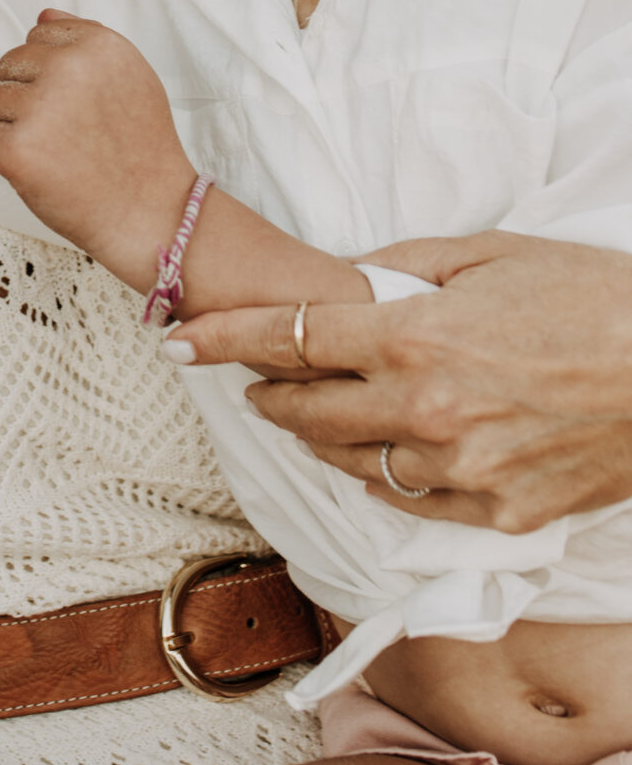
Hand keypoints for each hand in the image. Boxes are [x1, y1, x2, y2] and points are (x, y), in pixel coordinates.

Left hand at [0, 12, 193, 283]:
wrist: (151, 214)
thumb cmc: (141, 149)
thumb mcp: (132, 77)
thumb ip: (86, 40)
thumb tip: (42, 15)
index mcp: (97, 44)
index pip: (38, 34)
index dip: (51, 72)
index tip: (78, 102)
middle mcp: (68, 68)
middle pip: (10, 64)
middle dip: (28, 96)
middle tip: (68, 133)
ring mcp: (40, 108)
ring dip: (16, 128)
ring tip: (59, 153)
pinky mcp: (17, 150)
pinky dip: (4, 160)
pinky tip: (42, 171)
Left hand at [171, 231, 631, 531]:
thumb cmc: (594, 295)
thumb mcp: (492, 252)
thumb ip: (405, 262)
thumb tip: (348, 271)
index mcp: (414, 334)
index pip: (285, 337)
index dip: (219, 338)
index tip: (174, 339)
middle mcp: (425, 409)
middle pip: (302, 409)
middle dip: (263, 391)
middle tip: (249, 377)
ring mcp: (461, 470)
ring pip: (348, 460)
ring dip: (315, 434)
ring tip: (306, 411)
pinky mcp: (499, 513)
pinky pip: (408, 499)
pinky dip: (381, 472)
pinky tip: (376, 451)